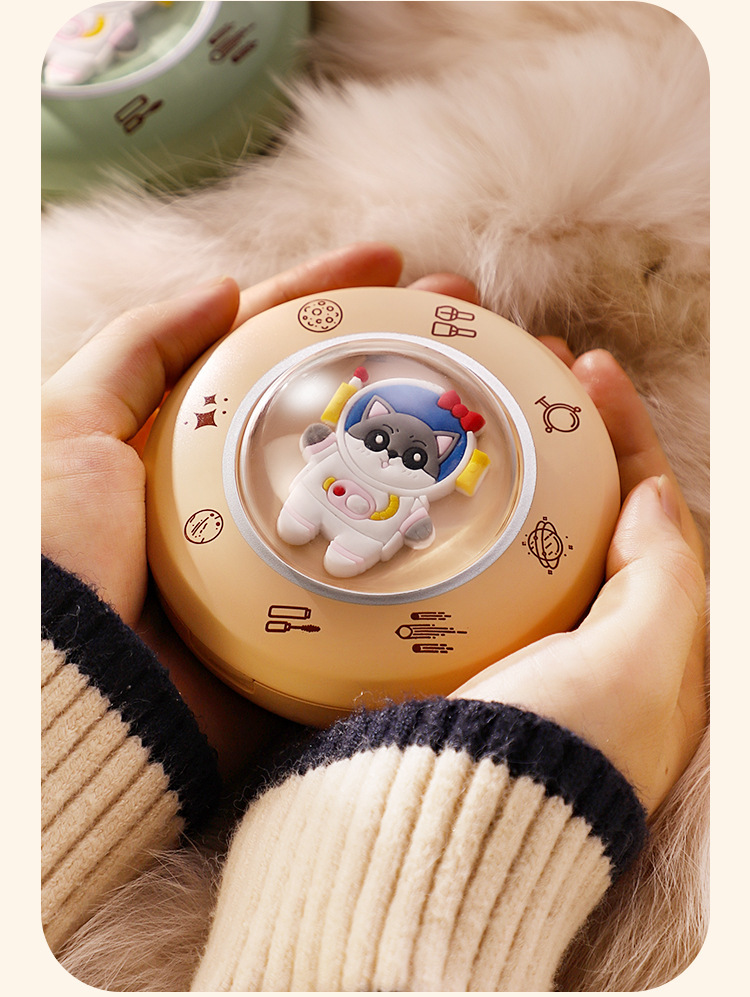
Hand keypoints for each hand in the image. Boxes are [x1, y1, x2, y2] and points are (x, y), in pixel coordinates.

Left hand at [41, 243, 476, 780]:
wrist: (70, 697)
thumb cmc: (55, 552)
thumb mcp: (70, 425)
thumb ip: (139, 351)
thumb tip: (218, 285)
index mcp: (193, 442)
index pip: (270, 348)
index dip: (329, 298)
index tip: (395, 263)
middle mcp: (245, 494)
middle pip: (339, 409)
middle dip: (403, 356)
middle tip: (472, 322)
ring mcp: (284, 558)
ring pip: (373, 485)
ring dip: (433, 439)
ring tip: (498, 391)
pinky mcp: (311, 623)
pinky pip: (383, 575)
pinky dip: (433, 541)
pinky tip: (485, 500)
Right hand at [451, 345, 706, 815]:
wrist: (443, 832)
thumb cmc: (553, 753)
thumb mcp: (640, 668)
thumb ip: (664, 579)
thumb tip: (653, 497)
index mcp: (644, 639)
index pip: (648, 511)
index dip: (625, 433)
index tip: (587, 370)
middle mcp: (582, 639)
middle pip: (582, 509)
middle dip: (563, 434)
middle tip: (525, 371)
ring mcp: (512, 644)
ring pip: (517, 529)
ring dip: (503, 464)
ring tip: (474, 405)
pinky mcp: (451, 652)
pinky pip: (460, 563)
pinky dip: (450, 516)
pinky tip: (422, 481)